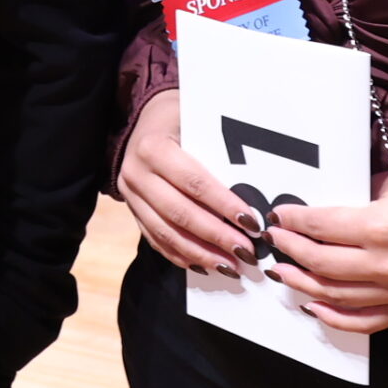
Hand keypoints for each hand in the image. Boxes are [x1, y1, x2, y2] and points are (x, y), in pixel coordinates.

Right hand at [117, 89, 260, 276]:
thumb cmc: (180, 119)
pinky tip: (205, 266)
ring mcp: (130, 196)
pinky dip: (181, 256)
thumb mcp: (195, 122)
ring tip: (230, 267)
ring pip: (166, 233)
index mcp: (153, 148)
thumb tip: (257, 185)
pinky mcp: (132, 211)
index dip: (223, 205)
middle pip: (180, 213)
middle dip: (216, 237)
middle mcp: (136, 173)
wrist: (143, 120)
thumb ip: (217, 151)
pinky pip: (155, 240)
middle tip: (246, 253)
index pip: (194, 182)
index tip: (252, 223)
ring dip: (201, 254)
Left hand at [266, 168, 387, 334]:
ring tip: (284, 272)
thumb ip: (355, 199)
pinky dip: (336, 318)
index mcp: (380, 227)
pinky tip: (315, 306)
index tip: (279, 215)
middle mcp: (387, 264)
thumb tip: (320, 210)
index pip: (320, 227)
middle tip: (276, 240)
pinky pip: (367, 321)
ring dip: (304, 284)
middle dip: (291, 250)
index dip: (293, 220)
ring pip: (337, 296)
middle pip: (322, 264)